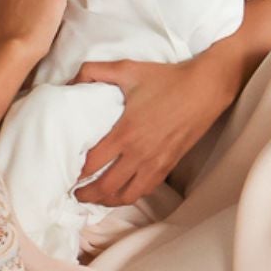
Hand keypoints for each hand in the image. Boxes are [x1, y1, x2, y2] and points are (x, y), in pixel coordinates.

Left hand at [73, 0, 270, 205]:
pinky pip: (145, 190)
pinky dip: (129, 195)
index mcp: (125, 133)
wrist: (205, 88)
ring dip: (107, 200)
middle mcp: (138, 153)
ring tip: (96, 197)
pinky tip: (122, 190)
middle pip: (105, 187)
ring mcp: (155, 163)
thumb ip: (95, 71)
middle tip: (74, 192)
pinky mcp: (168, 165)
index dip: (75, 172)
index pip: (91, 164)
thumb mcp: (128, 69)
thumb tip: (72, 80)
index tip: (65, 172)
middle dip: (86, 194)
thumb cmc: (167, 79)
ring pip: (126, 195)